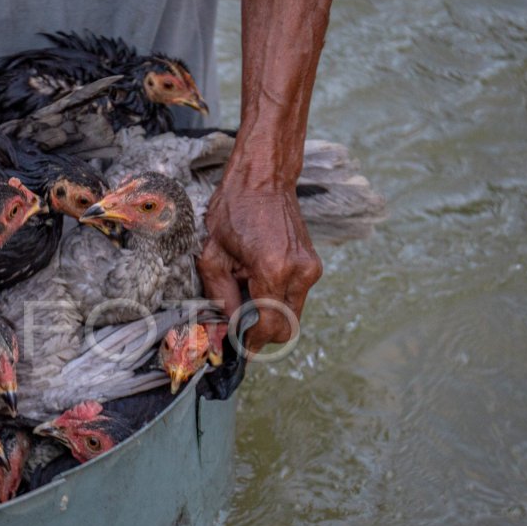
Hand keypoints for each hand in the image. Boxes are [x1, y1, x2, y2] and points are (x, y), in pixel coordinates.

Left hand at [198, 172, 321, 353]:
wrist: (263, 180)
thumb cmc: (233, 211)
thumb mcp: (213, 255)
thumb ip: (220, 297)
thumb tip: (224, 330)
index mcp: (273, 269)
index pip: (269, 327)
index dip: (251, 341)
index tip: (236, 346)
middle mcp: (299, 272)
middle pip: (286, 328)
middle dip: (261, 332)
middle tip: (236, 322)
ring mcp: (311, 269)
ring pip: (292, 314)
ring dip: (268, 313)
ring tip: (244, 290)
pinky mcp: (313, 265)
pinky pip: (295, 297)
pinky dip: (276, 299)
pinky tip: (256, 279)